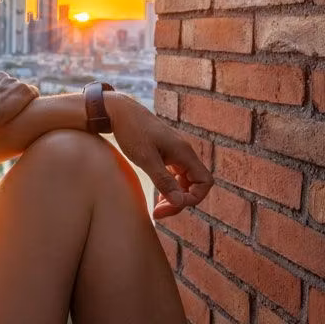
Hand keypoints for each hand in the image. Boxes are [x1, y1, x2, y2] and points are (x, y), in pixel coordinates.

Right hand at [0, 69, 38, 130]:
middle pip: (8, 85)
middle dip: (8, 97)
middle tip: (7, 112)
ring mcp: (12, 82)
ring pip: (20, 91)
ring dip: (20, 101)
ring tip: (19, 115)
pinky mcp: (23, 90)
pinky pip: (33, 93)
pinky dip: (32, 101)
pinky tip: (29, 111)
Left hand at [104, 92, 212, 218]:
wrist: (118, 111)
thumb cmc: (131, 131)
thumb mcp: (145, 158)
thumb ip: (163, 180)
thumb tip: (180, 202)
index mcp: (184, 152)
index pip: (205, 182)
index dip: (193, 198)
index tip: (170, 204)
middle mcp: (183, 152)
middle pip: (195, 185)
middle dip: (180, 201)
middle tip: (158, 213)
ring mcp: (175, 152)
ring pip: (185, 181)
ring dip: (174, 196)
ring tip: (157, 207)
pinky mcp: (165, 153)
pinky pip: (175, 175)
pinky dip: (169, 187)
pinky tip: (156, 195)